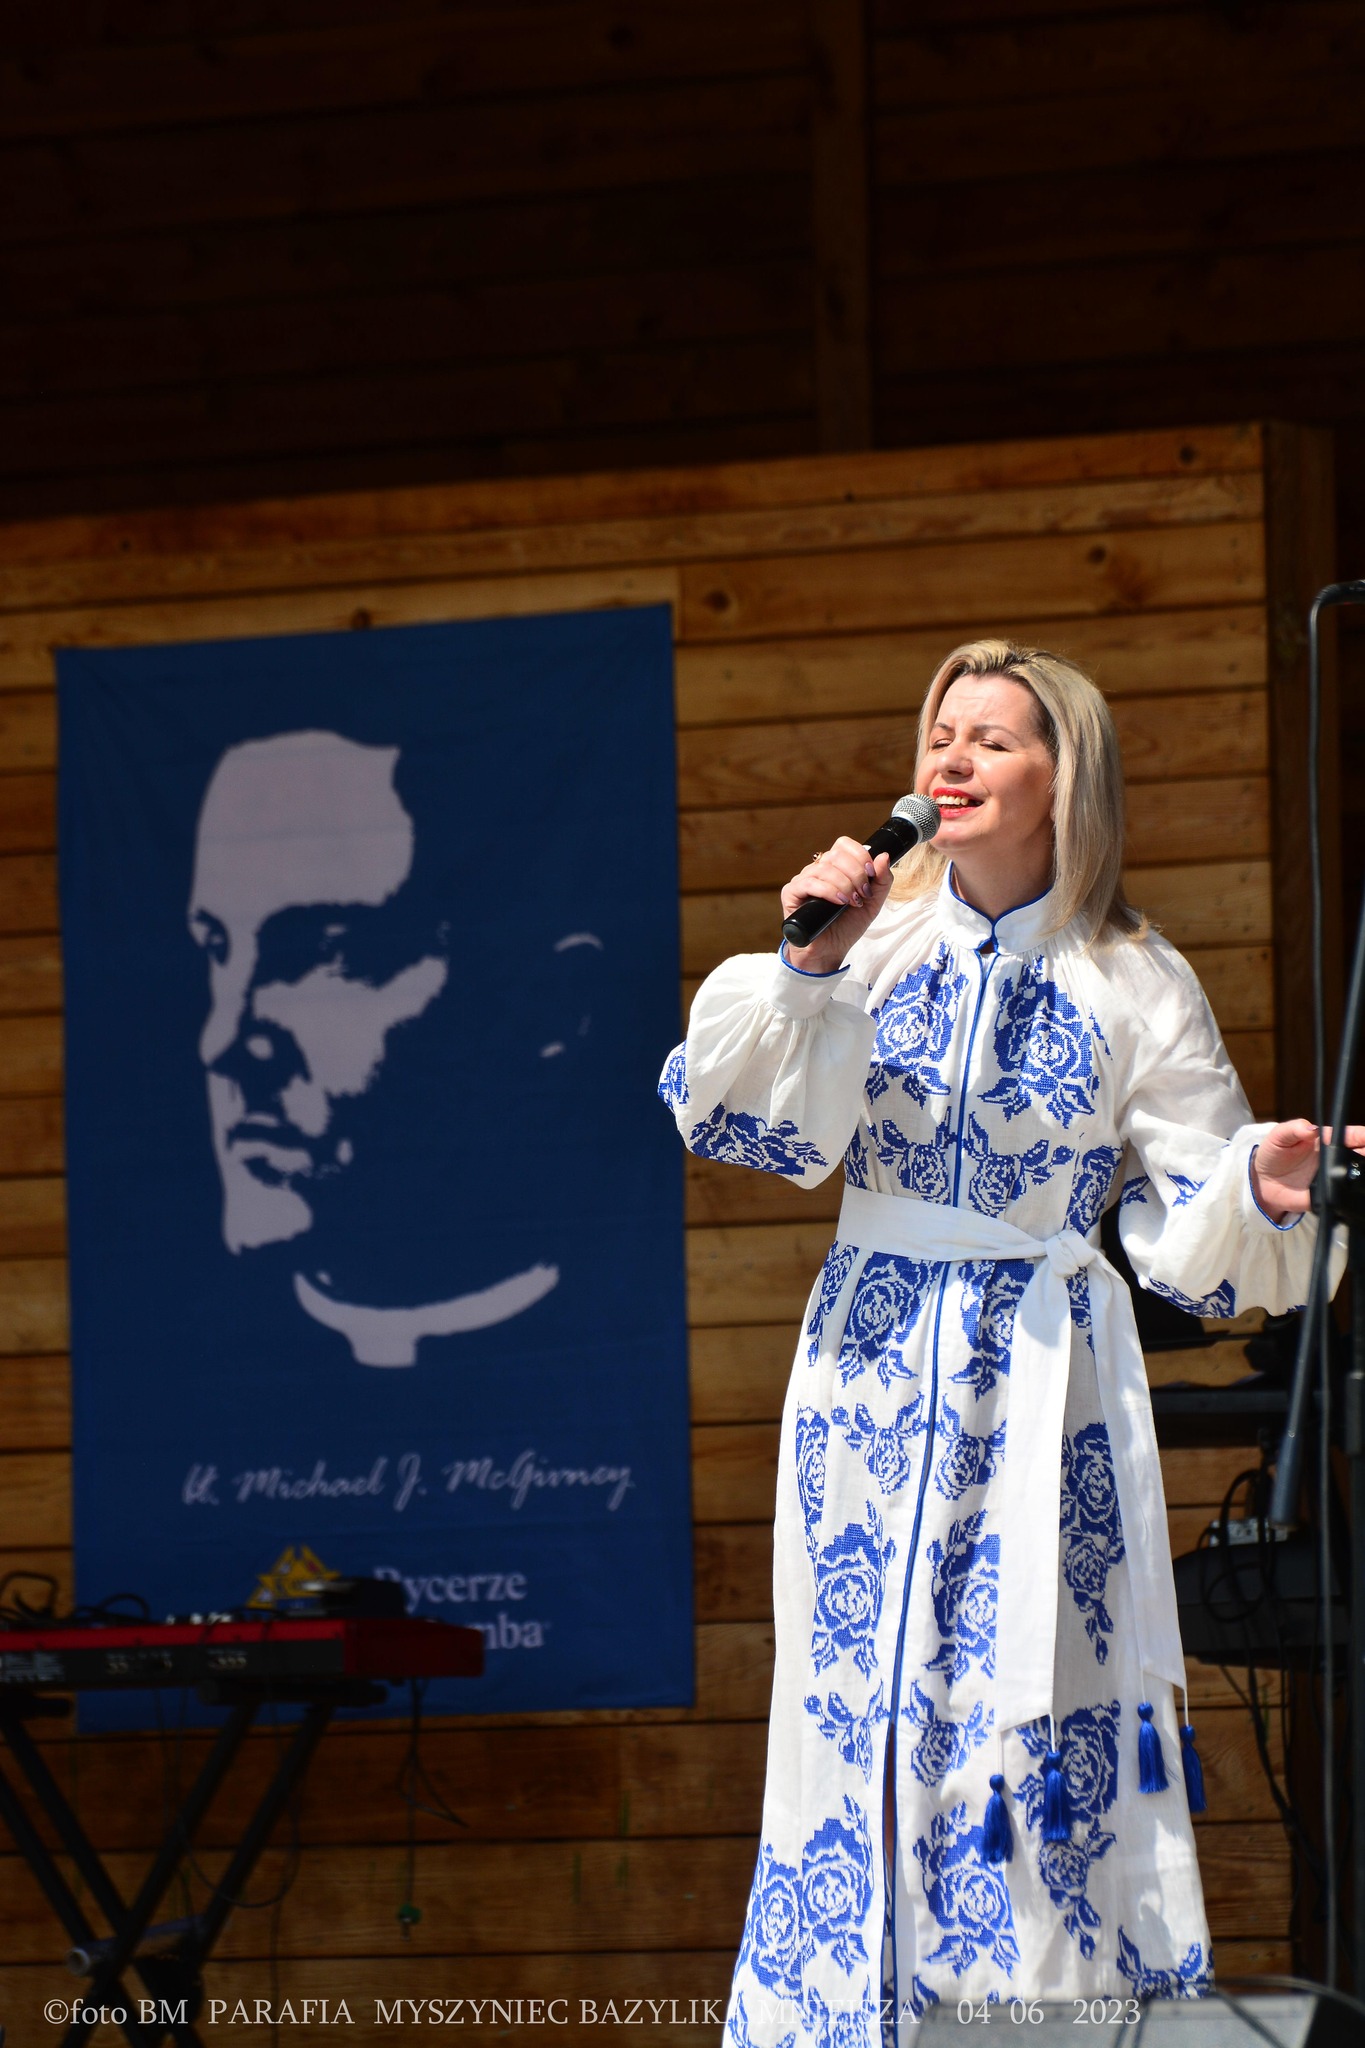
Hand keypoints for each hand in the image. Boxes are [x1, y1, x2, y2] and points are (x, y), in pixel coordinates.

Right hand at [780, 837, 894, 975]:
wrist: (831, 951)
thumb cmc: (847, 926)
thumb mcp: (872, 903)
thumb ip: (882, 880)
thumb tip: (883, 856)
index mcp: (835, 867)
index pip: (844, 844)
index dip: (860, 855)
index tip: (871, 875)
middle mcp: (818, 870)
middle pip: (836, 854)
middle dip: (856, 874)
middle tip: (862, 894)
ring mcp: (803, 880)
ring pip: (824, 868)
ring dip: (844, 884)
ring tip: (852, 902)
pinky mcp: (791, 893)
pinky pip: (809, 882)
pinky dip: (828, 891)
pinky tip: (838, 903)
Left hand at [1250, 1118, 1364, 1220]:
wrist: (1264, 1181)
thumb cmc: (1274, 1153)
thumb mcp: (1279, 1136)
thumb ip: (1293, 1129)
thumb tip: (1310, 1128)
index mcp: (1327, 1140)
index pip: (1352, 1135)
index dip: (1363, 1136)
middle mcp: (1335, 1158)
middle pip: (1361, 1155)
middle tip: (1363, 1155)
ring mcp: (1334, 1178)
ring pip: (1358, 1175)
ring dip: (1361, 1173)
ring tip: (1360, 1172)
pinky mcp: (1329, 1196)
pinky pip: (1343, 1197)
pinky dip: (1348, 1196)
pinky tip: (1347, 1192)